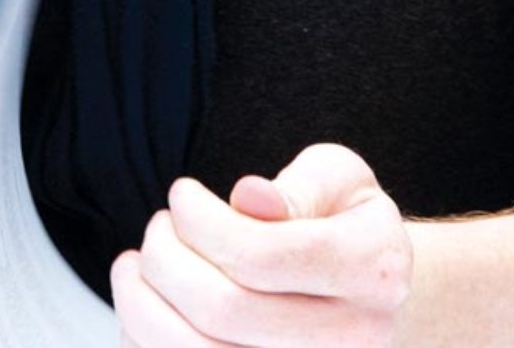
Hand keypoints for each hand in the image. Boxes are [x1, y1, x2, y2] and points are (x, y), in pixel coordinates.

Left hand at [111, 144, 412, 346]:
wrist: (368, 299)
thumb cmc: (342, 226)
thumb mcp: (339, 181)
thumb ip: (298, 186)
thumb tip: (250, 198)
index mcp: (375, 271)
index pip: (263, 254)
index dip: (201, 220)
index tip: (182, 194)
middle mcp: (356, 338)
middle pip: (225, 309)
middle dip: (167, 257)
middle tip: (160, 226)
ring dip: (143, 303)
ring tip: (139, 263)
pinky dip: (146, 337)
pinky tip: (144, 302)